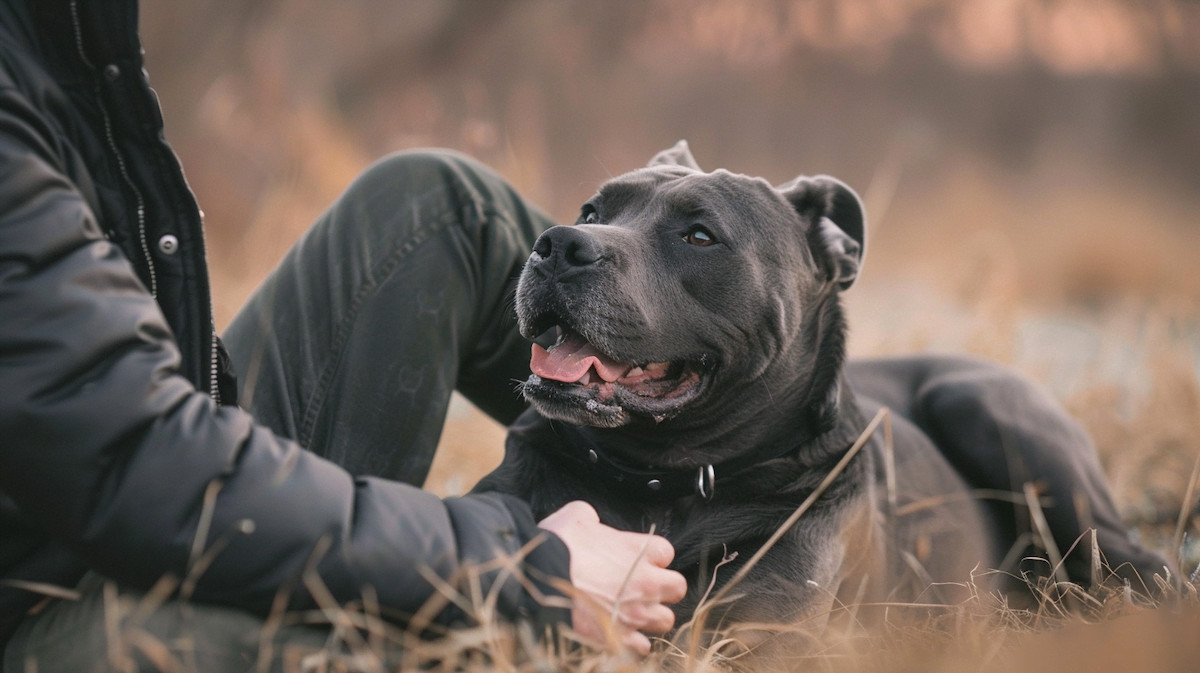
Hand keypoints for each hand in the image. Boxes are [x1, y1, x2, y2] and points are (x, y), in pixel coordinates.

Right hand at [538, 501, 687, 654]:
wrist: (539, 578)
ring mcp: (635, 612)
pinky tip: (622, 634)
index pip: (666, 552)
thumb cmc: (558, 545)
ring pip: (665, 620)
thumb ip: (593, 518)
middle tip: (644, 588)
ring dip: (652, 617)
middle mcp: (645, 582)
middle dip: (664, 588)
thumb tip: (591, 522)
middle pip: (677, 588)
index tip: (639, 559)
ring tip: (635, 614)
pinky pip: (642, 646)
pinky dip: (634, 642)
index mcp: (639, 550)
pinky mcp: (620, 637)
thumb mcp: (577, 515)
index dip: (652, 556)